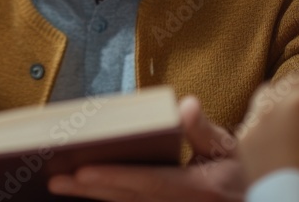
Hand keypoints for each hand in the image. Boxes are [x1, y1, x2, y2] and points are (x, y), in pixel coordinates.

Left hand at [47, 96, 245, 200]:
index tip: (83, 170)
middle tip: (56, 178)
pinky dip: (110, 199)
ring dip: (94, 196)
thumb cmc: (242, 173)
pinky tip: (84, 191)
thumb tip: (185, 105)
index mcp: (200, 190)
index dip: (115, 177)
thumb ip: (203, 130)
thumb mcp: (229, 149)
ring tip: (58, 183)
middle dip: (91, 189)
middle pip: (129, 198)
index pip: (149, 182)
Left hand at [238, 82, 298, 183]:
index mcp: (297, 103)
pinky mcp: (243, 131)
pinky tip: (274, 129)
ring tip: (291, 114)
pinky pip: (254, 114)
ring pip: (267, 92)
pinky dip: (265, 116)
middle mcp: (272, 104)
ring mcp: (254, 117)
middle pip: (291, 84)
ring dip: (281, 97)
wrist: (281, 191)